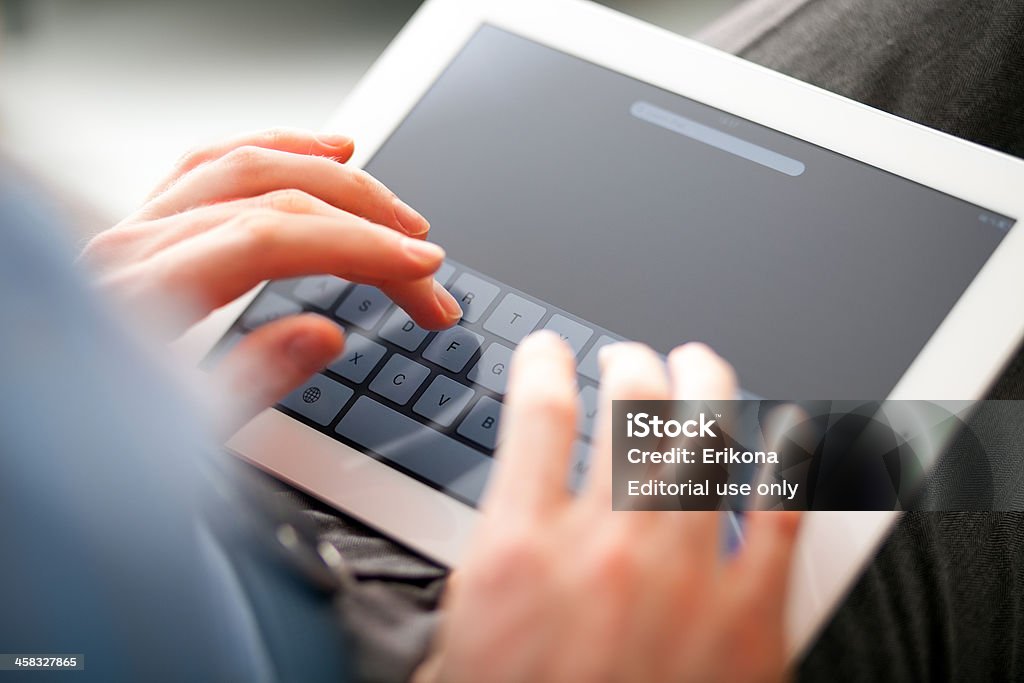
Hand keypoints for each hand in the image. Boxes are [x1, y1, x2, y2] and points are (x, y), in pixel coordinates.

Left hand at [80, 128, 461, 431]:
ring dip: (333, 181)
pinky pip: (214, 165)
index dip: (359, 248)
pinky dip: (274, 150)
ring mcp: (136, 229)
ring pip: (247, 167)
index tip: (421, 271)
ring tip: (394, 208)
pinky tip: (319, 152)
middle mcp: (134, 245)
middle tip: (425, 267)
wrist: (40, 427)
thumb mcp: (175, 439)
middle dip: (367, 225)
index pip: (274, 241)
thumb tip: (323, 335)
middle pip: (274, 198)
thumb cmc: (94, 439)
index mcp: (142, 294)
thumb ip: (251, 383)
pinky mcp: (143, 229)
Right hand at [417, 335, 799, 682]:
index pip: (534, 416)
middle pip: (627, 409)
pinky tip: (789, 429)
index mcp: (519, 556)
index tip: (547, 353)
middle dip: (630, 363)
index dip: (541, 365)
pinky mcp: (753, 616)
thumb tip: (492, 541)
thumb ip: (477, 583)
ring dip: (705, 383)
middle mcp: (603, 548)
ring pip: (705, 439)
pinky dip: (789, 458)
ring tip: (701, 363)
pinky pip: (781, 511)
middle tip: (632, 355)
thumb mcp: (461, 655)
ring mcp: (683, 575)